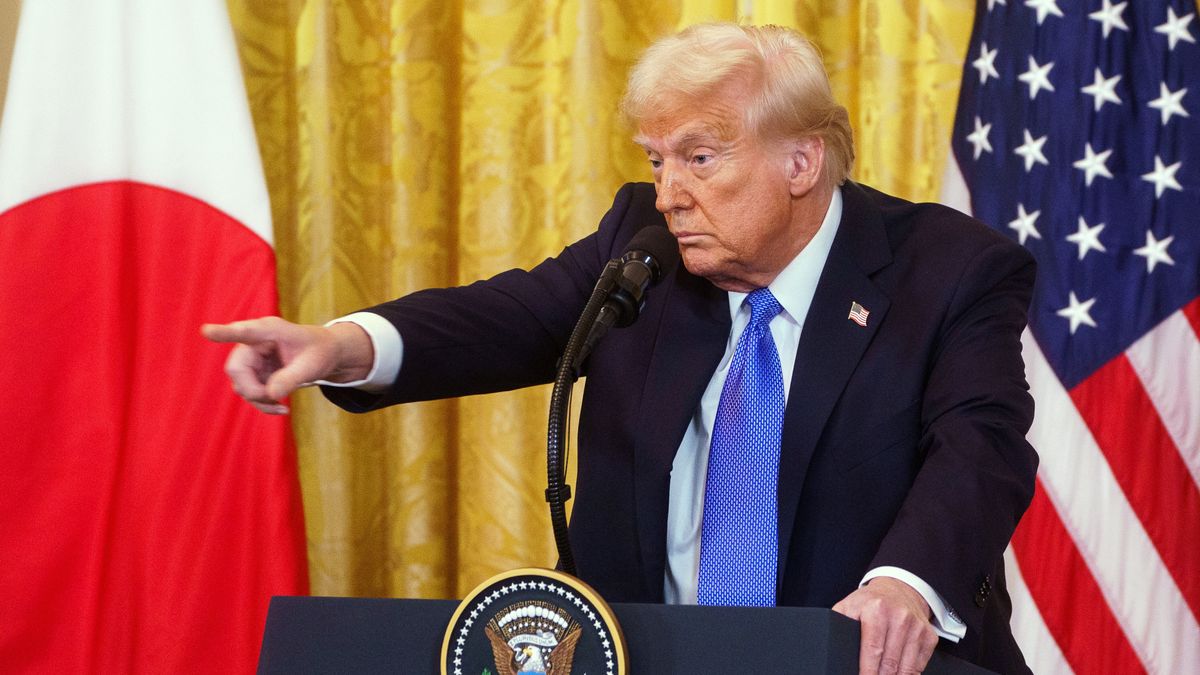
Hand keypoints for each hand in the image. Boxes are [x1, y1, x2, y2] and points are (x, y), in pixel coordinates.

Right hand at [201, 317, 373, 413]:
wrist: (324, 353)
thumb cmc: (320, 352)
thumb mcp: (312, 366)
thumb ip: (292, 378)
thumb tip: (271, 394)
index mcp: (270, 330)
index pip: (244, 332)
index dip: (224, 333)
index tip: (207, 331)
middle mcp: (254, 342)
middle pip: (236, 369)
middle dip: (253, 390)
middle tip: (276, 400)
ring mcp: (251, 357)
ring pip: (241, 384)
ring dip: (258, 400)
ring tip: (282, 407)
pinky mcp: (253, 371)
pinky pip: (248, 392)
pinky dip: (262, 403)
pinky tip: (280, 408)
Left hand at [832, 576, 938, 674]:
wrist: (899, 589)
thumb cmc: (871, 602)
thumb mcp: (849, 606)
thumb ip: (839, 624)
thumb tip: (833, 649)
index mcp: (877, 610)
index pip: (873, 650)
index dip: (867, 671)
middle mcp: (900, 617)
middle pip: (890, 663)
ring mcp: (917, 627)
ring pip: (906, 668)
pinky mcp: (929, 636)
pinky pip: (918, 666)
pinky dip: (907, 674)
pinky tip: (897, 672)